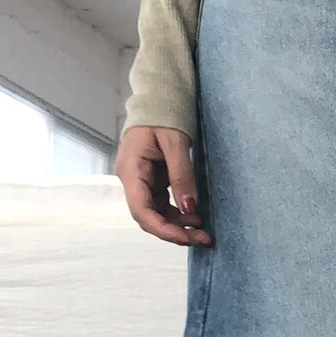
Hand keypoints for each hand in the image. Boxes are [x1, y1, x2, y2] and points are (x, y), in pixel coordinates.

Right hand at [116, 125, 212, 246]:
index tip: (187, 238)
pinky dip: (178, 213)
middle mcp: (132, 179)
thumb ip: (182, 175)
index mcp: (131, 170)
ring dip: (178, 225)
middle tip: (204, 239)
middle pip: (149, 217)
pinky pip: (162, 203)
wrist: (158, 97)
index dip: (163, 229)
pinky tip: (195, 217)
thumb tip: (190, 208)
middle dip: (175, 231)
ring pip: (156, 213)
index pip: (141, 210)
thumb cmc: (163, 114)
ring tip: (203, 231)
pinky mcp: (152, 180)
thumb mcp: (175, 142)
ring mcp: (141, 180)